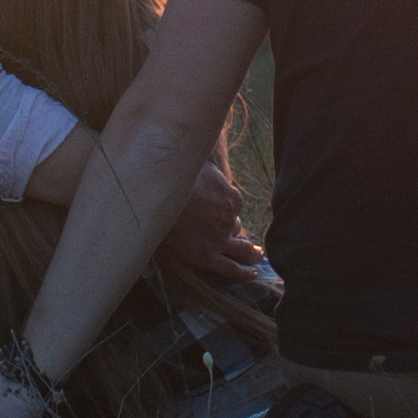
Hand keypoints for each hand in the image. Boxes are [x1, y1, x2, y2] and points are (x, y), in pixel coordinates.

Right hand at [164, 156, 269, 288]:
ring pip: (241, 249)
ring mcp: (220, 239)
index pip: (234, 207)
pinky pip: (230, 269)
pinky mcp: (207, 256)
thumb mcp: (200, 163)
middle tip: (244, 239)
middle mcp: (230, 219)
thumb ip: (208, 163)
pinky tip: (252, 274)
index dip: (227, 210)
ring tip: (255, 257)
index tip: (220, 211)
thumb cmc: (177, 176)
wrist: (162, 196)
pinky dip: (243, 273)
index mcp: (232, 197)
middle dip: (240, 233)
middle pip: (237, 228)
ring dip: (250, 254)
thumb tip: (208, 143)